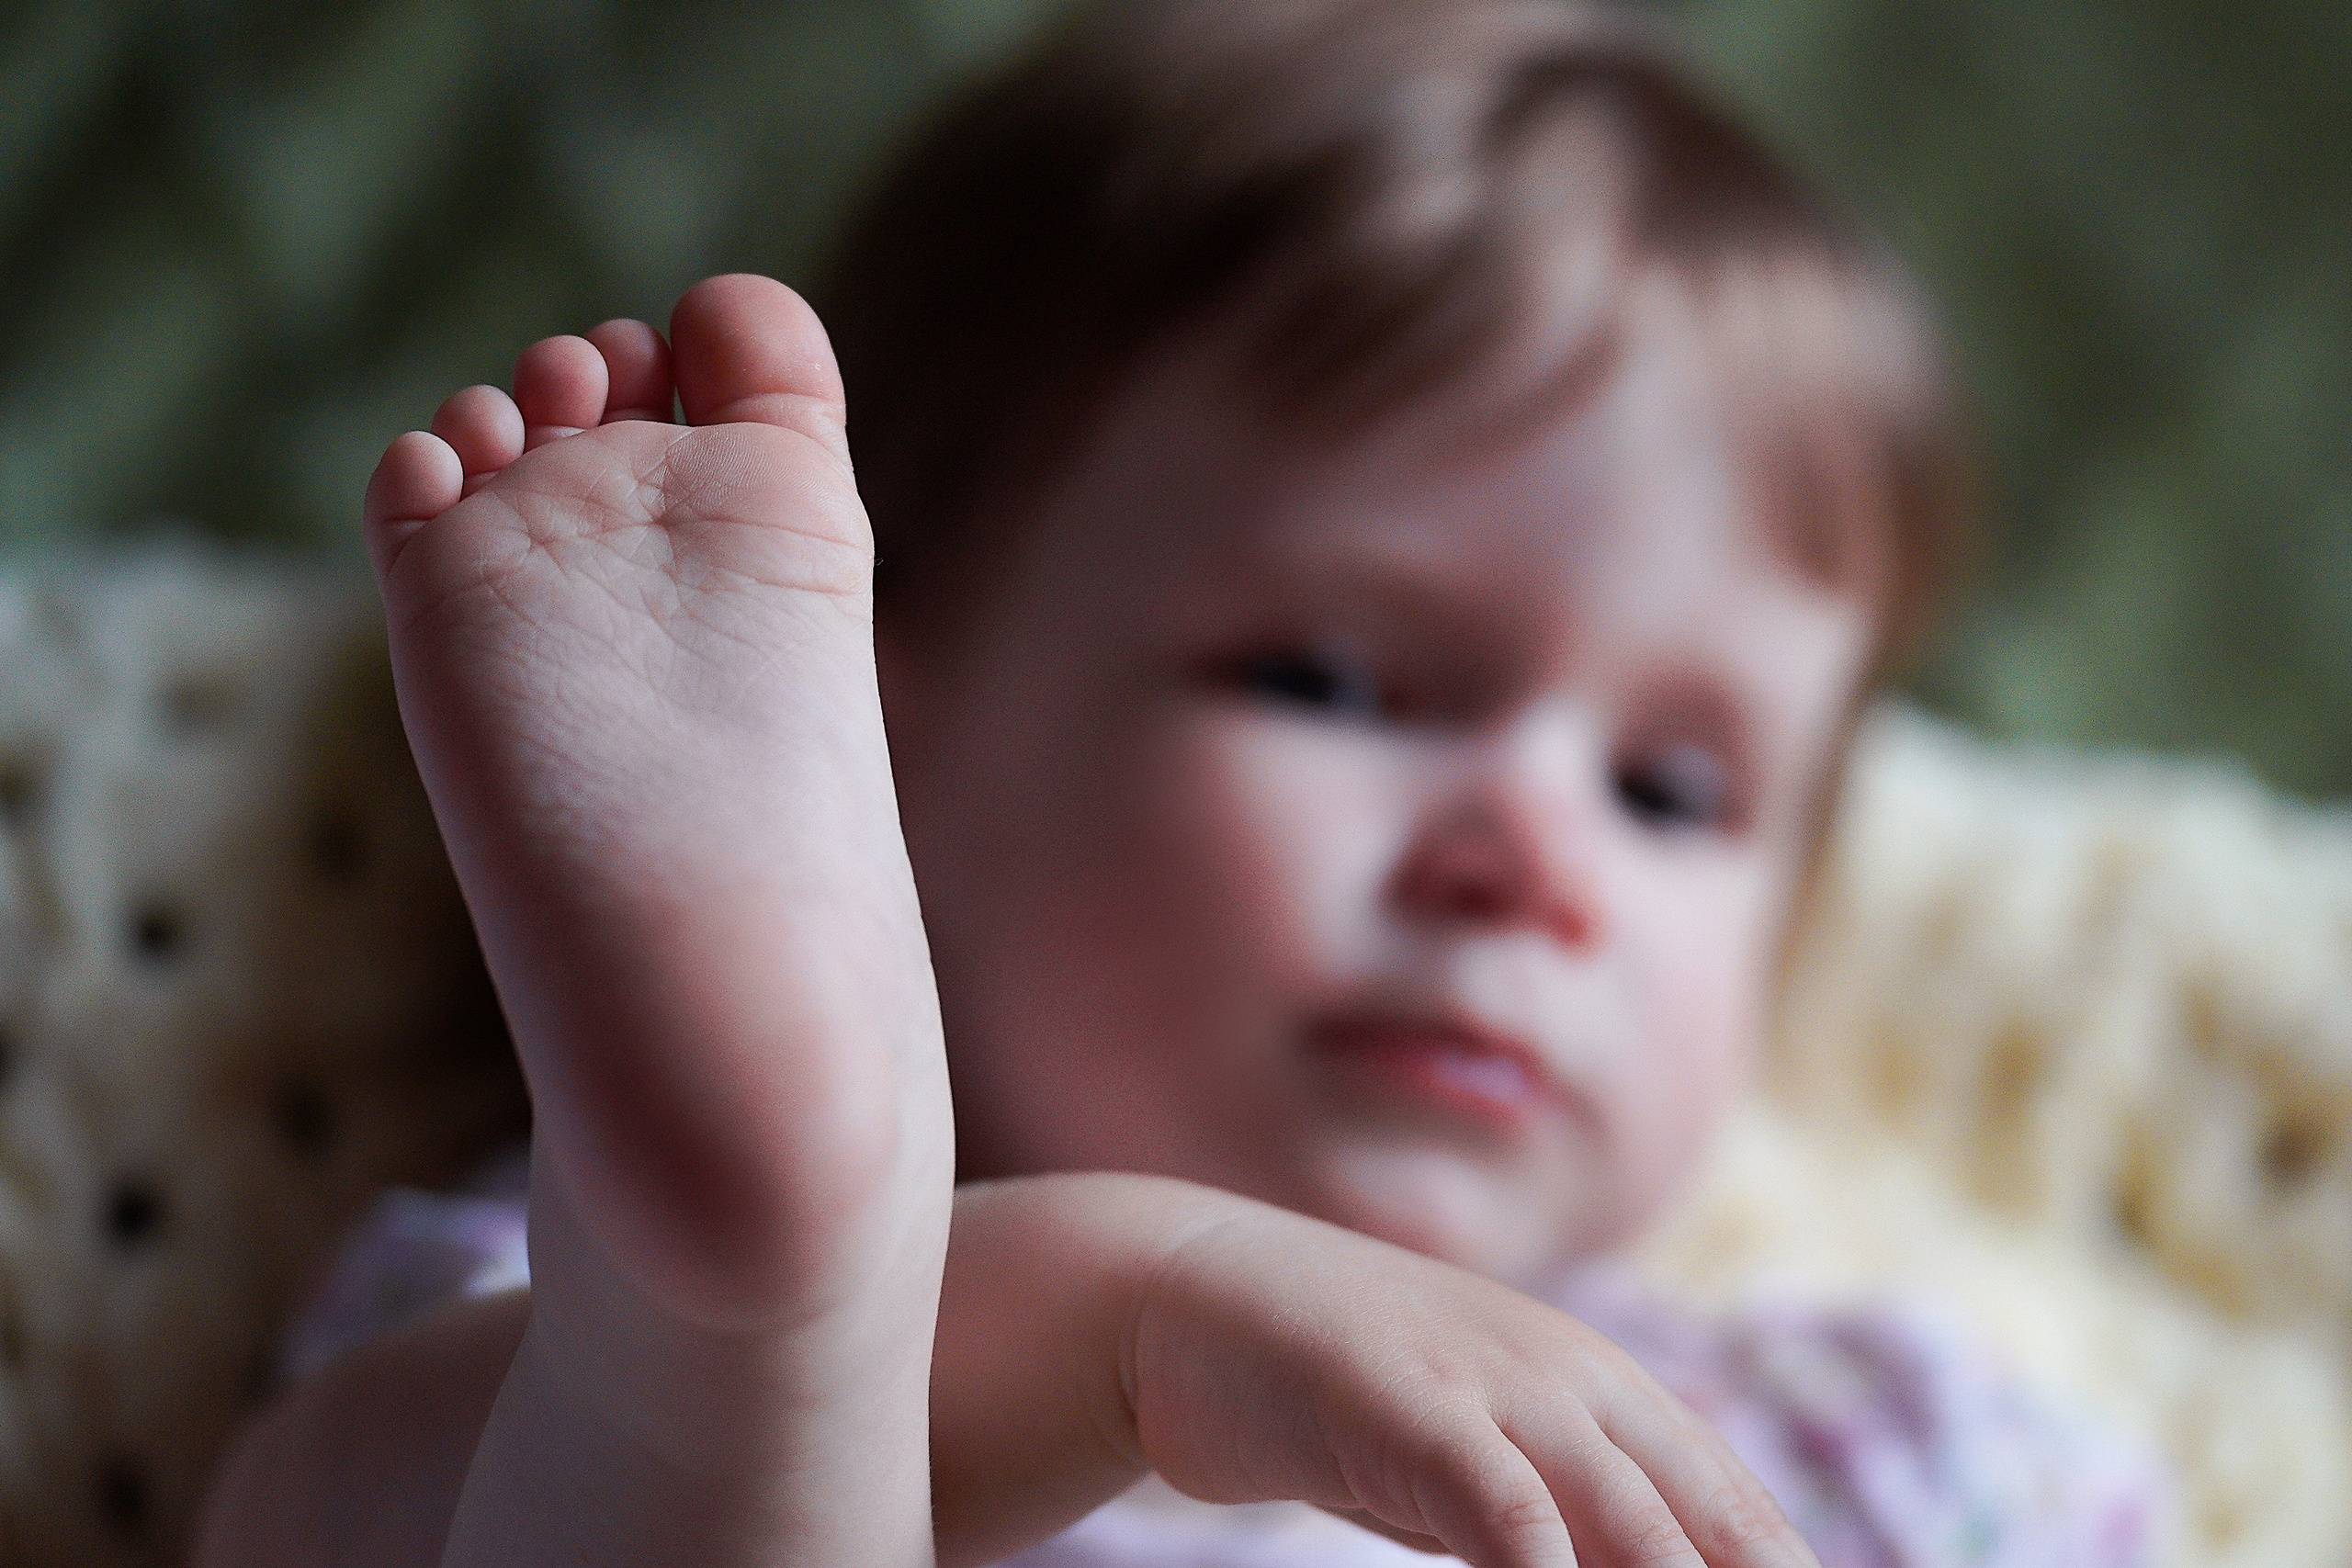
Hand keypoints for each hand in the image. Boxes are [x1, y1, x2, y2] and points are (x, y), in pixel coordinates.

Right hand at [1123, 1195, 1813, 1567]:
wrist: (1188, 1299)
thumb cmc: (1342, 1400)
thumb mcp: (1477, 1473)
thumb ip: (1563, 1524)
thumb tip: (1653, 1560)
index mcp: (1609, 1398)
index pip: (1745, 1526)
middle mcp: (1574, 1383)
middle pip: (1713, 1534)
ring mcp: (1492, 1384)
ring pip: (1629, 1522)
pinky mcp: (1406, 1403)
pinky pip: (1503, 1504)